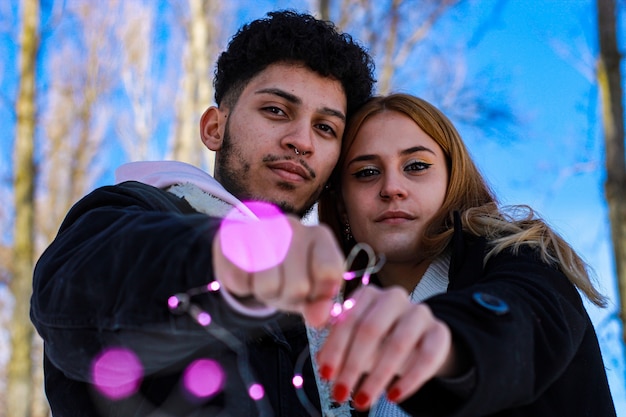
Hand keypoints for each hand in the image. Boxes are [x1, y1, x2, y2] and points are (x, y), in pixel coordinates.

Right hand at [212, 214, 344, 326]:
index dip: (319, 293)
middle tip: (282, 287)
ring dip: (264, 294)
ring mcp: (261, 226)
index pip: (329, 272)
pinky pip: (238, 281)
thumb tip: (319, 319)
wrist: (249, 252)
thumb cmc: (288, 274)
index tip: (312, 291)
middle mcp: (293, 226)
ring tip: (264, 280)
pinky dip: (242, 287)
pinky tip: (247, 272)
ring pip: (267, 286)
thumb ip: (320, 303)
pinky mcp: (231, 235)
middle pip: (297, 287)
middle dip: (288, 297)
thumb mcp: (309, 289)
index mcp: (320, 236)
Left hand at [315, 285, 454, 409]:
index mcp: (368, 294)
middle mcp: (394, 297)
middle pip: (371, 328)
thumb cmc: (377, 340)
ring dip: (377, 377)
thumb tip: (321, 361)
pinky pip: (428, 356)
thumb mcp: (354, 340)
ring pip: (399, 343)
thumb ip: (336, 345)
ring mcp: (420, 312)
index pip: (348, 319)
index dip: (335, 348)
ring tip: (362, 401)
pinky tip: (393, 396)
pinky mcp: (440, 332)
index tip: (325, 374)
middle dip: (352, 364)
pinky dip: (409, 380)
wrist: (418, 341)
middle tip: (340, 393)